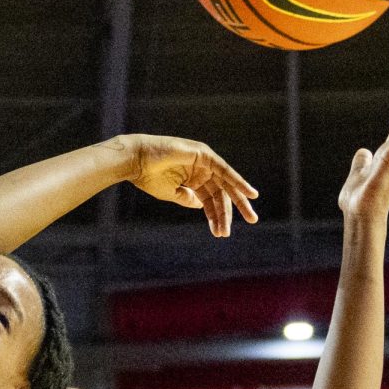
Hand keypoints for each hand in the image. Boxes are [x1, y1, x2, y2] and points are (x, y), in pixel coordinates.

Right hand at [123, 134, 258, 236]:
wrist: (136, 161)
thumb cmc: (148, 177)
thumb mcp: (171, 193)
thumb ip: (187, 199)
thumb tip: (202, 206)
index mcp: (191, 179)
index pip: (209, 200)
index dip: (216, 216)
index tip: (220, 233)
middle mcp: (200, 170)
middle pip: (222, 192)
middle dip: (233, 209)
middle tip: (251, 221)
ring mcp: (203, 162)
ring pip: (226, 183)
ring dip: (240, 199)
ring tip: (251, 216)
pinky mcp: (204, 155)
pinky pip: (225, 171)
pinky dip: (239, 182)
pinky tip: (250, 194)